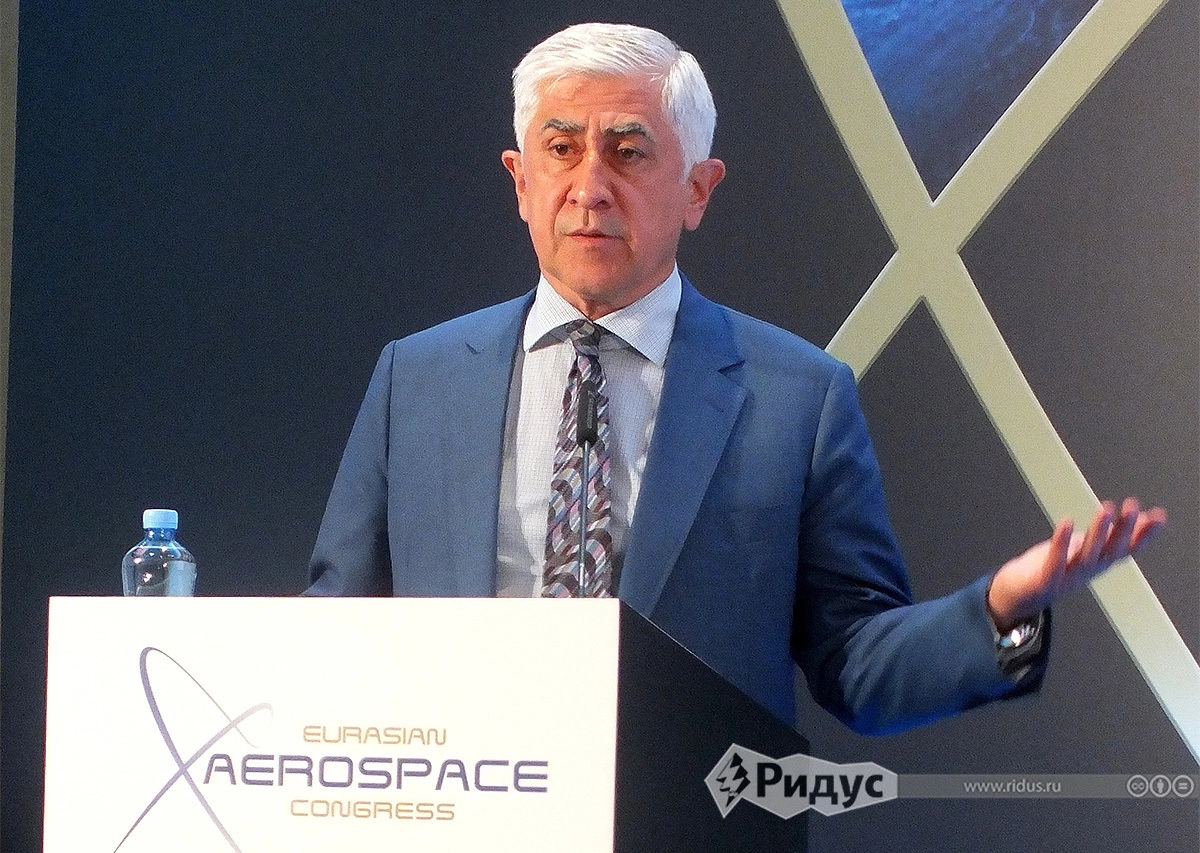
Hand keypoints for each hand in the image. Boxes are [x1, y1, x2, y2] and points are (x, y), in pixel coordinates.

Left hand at [987, 498, 1166, 631]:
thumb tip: (1134, 517)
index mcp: (1098, 563)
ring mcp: (1068, 578)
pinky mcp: (1045, 581)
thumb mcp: (1084, 547)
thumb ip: (1106, 535)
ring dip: (1098, 532)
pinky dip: (1062, 543)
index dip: (1144, 535)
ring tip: (1106, 508)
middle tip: (1133, 506)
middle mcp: (1088, 572)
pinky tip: (1068, 522)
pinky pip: (1056, 561)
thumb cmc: (1053, 567)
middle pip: (1110, 551)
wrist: (1018, 594)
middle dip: (1124, 530)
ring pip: (1087, 556)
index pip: (1127, 549)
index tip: (1160, 516)